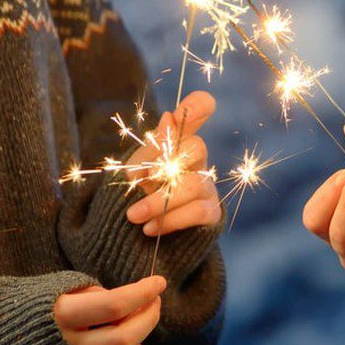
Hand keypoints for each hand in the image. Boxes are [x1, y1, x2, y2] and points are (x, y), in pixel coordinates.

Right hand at [53, 275, 165, 344]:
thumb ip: (94, 293)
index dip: (144, 292)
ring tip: (133, 323)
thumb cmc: (34, 310)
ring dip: (139, 339)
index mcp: (60, 317)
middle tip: (154, 301)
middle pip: (125, 338)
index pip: (115, 305)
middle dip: (149, 316)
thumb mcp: (58, 288)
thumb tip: (132, 301)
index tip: (158, 282)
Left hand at [124, 91, 221, 235]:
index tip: (196, 107)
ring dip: (158, 202)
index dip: (198, 107)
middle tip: (145, 180)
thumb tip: (169, 117)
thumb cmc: (139, 194)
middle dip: (167, 164)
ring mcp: (206, 186)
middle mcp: (197, 161)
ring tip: (134, 216)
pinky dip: (169, 220)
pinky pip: (197, 211)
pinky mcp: (211, 212)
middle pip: (197, 147)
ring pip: (192, 184)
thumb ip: (152, 147)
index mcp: (176, 143)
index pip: (196, 115)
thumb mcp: (137, 169)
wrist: (136, 236)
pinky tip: (150, 228)